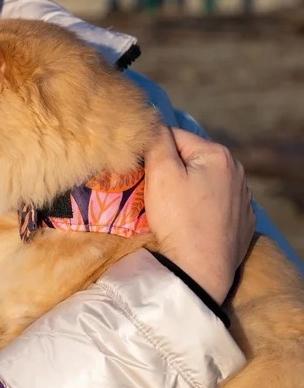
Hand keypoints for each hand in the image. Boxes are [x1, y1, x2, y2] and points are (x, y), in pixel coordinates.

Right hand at [144, 126, 255, 304]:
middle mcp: (237, 171)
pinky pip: (214, 202)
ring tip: (172, 208)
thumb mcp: (161, 173)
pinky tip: (190, 220)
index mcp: (218, 154)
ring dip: (186, 187)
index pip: (174, 136)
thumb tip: (151, 117)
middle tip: (155, 192)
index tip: (143, 173)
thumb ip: (156, 139)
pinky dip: (200, 206)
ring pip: (202, 180)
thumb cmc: (178, 218)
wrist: (200, 270)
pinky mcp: (242, 221)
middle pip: (190, 158)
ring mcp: (243, 197)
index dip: (153, 152)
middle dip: (171, 169)